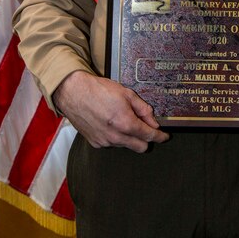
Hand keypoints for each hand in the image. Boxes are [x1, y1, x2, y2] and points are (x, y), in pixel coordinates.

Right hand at [53, 70, 169, 151]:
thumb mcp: (126, 93)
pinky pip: (112, 144)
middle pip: (140, 147)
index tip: (164, 136)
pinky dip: (116, 136)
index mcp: (126, 123)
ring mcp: (105, 142)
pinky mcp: (95, 143)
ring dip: (129, 137)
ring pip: (126, 145)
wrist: (74, 93)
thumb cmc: (99, 90)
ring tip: (122, 119)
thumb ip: (143, 109)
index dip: (160, 136)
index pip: (149, 136)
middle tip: (145, 127)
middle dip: (146, 139)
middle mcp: (116, 136)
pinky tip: (110, 123)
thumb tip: (153, 121)